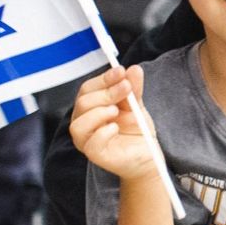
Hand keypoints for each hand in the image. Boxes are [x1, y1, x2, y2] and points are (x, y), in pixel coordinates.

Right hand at [70, 65, 157, 180]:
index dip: (103, 78)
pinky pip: (90, 143)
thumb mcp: (136, 104)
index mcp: (91, 107)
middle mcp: (84, 122)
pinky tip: (115, 128)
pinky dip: (103, 132)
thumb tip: (133, 69)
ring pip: (78, 124)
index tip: (120, 71)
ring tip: (117, 111)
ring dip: (99, 112)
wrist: (147, 154)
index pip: (88, 89)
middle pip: (83, 103)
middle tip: (126, 88)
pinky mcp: (95, 155)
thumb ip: (133, 88)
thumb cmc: (136, 130)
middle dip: (106, 93)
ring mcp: (87, 140)